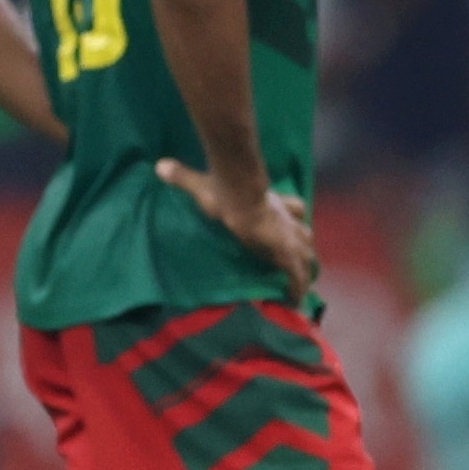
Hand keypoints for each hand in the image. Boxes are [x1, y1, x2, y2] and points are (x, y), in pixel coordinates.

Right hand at [156, 159, 316, 306]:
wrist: (238, 194)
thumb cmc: (224, 189)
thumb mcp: (201, 183)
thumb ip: (182, 176)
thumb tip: (161, 166)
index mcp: (270, 203)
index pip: (294, 209)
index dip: (293, 218)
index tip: (291, 227)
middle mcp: (284, 219)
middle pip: (305, 234)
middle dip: (302, 247)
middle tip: (297, 262)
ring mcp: (288, 236)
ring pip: (307, 255)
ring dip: (304, 269)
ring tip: (299, 286)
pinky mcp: (286, 251)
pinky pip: (297, 275)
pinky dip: (297, 289)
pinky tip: (295, 302)